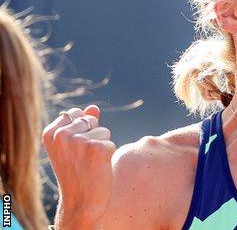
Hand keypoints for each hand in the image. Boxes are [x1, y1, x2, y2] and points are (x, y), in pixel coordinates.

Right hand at [42, 105, 114, 227]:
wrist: (80, 203)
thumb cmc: (77, 174)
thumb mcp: (72, 147)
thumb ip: (82, 124)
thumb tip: (94, 107)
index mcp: (50, 132)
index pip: (75, 113)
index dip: (81, 130)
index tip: (73, 151)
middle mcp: (62, 134)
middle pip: (91, 120)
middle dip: (93, 137)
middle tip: (83, 159)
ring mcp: (80, 141)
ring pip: (104, 131)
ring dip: (102, 146)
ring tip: (89, 164)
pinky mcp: (98, 148)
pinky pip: (111, 143)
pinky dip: (109, 155)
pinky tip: (97, 168)